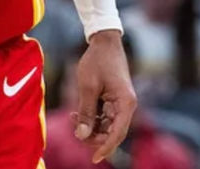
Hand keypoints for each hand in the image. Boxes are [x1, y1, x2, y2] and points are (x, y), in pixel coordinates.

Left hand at [73, 30, 136, 163]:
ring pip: (107, 126)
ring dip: (91, 127)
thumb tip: (82, 136)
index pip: (117, 133)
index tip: (93, 158)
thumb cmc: (97, 61)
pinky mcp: (114, 101)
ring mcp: (121, 104)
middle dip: (93, 136)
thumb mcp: (88, 86)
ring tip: (73, 117)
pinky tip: (77, 113)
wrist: (104, 42)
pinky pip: (104, 117)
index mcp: (126, 103)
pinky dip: (92, 118)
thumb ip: (86, 112)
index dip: (105, 148)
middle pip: (112, 133)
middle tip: (75, 129)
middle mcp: (126, 106)